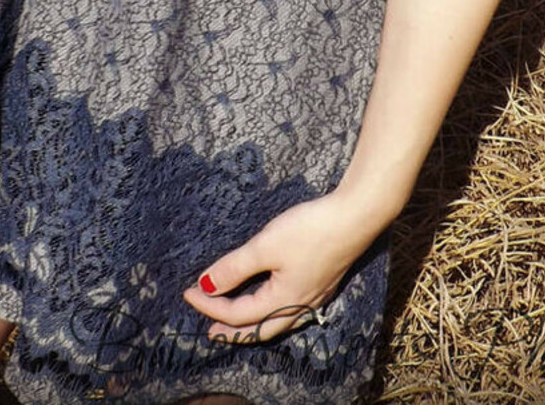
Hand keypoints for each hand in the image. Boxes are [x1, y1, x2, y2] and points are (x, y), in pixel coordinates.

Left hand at [182, 192, 378, 344]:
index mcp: (283, 301)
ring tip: (236, 318)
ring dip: (253, 323)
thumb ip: (234, 267)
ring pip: (277, 321)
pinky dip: (272, 311)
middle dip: (232, 329)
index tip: (188, 292)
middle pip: (259, 329)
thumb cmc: (311, 229)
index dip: (210, 304)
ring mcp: (315, 296)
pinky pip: (291, 308)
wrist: (356, 215)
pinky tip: (272, 298)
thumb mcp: (266, 245)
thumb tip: (205, 285)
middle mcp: (300, 306)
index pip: (238, 314)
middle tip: (210, 327)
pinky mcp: (324, 281)